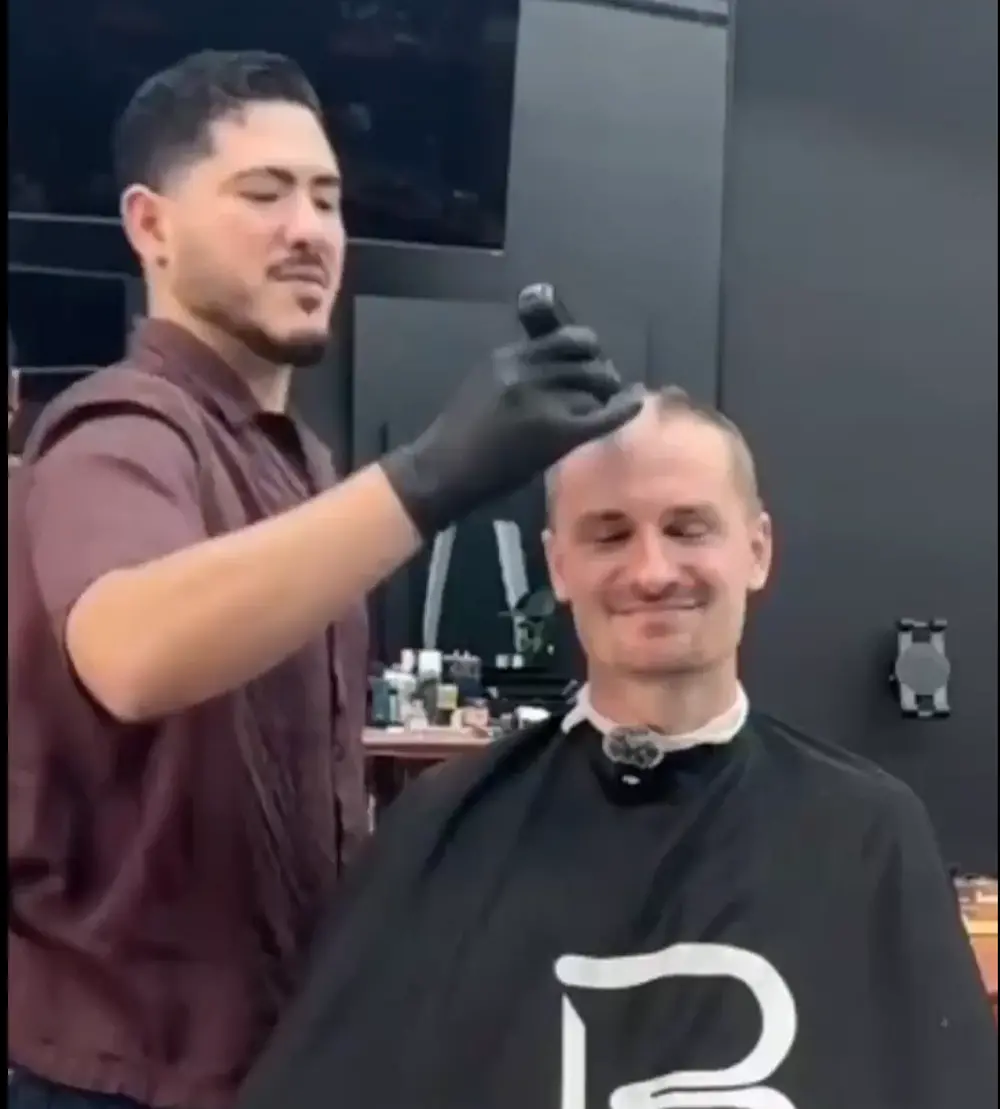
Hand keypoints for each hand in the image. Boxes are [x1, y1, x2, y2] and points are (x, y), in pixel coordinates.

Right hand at [382, 326, 642, 537]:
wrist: (441, 472)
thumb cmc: (460, 438)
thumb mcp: (485, 386)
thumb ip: (519, 373)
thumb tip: (559, 368)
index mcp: (507, 357)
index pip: (562, 337)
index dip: (584, 349)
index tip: (588, 364)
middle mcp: (525, 370)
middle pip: (584, 356)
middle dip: (600, 369)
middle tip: (604, 387)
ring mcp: (541, 400)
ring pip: (594, 384)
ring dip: (605, 395)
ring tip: (605, 407)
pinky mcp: (554, 431)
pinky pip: (602, 413)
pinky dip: (623, 408)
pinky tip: (635, 404)